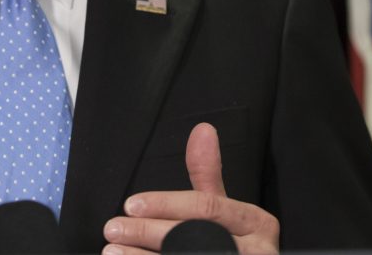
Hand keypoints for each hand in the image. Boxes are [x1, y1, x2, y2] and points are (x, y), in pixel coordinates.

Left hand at [102, 123, 278, 254]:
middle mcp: (258, 250)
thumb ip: (208, 173)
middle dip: (147, 231)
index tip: (131, 204)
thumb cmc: (235, 242)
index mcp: (256, 222)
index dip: (165, 204)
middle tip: (114, 228)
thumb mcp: (225, 207)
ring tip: (114, 249)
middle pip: (192, 237)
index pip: (205, 207)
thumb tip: (203, 129)